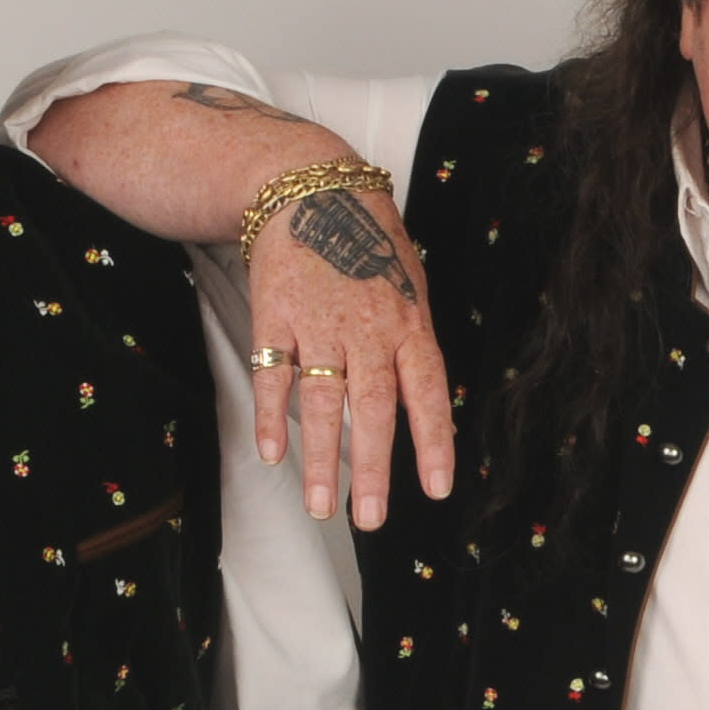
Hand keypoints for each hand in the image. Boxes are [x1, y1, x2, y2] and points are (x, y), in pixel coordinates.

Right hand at [247, 183, 456, 529]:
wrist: (313, 189)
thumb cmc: (370, 247)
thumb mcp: (410, 290)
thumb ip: (413, 349)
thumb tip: (420, 412)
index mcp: (409, 325)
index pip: (427, 392)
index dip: (433, 442)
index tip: (437, 489)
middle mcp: (367, 329)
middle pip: (372, 408)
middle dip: (372, 469)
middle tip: (369, 520)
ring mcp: (319, 324)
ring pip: (321, 402)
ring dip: (319, 459)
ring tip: (321, 507)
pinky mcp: (276, 316)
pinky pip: (273, 374)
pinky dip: (271, 416)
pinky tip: (273, 454)